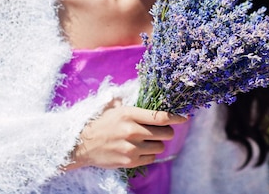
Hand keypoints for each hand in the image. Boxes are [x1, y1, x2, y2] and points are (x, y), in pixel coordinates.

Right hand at [64, 99, 187, 170]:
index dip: (176, 117)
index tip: (184, 118)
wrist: (83, 144)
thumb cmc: (102, 124)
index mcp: (129, 114)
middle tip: (160, 130)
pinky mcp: (130, 161)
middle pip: (165, 133)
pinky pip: (151, 158)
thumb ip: (136, 108)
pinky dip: (148, 154)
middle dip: (166, 131)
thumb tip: (158, 107)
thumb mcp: (116, 109)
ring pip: (160, 147)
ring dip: (157, 144)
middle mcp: (132, 130)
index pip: (161, 116)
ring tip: (146, 140)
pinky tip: (138, 149)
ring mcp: (131, 147)